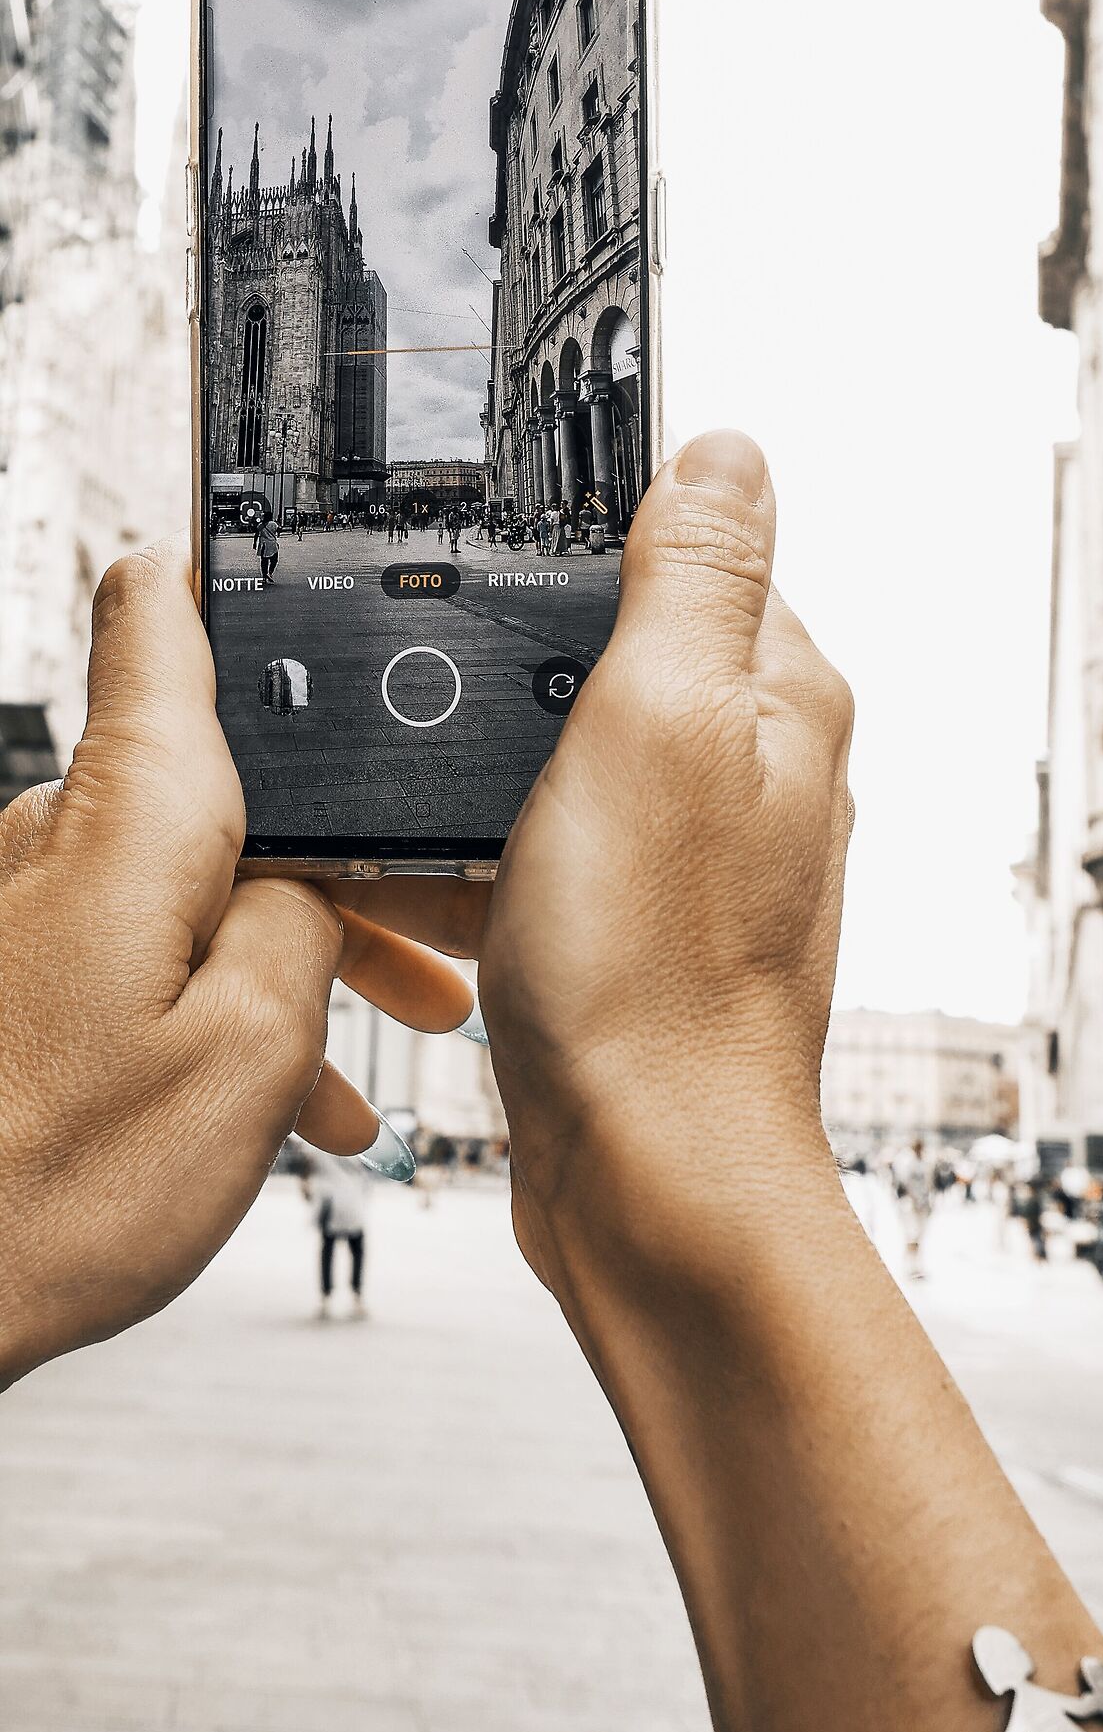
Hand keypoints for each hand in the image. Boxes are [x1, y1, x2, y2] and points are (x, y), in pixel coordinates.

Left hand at [0, 544, 471, 1384]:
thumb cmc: (46, 1187)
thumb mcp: (249, 1050)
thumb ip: (308, 928)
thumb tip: (321, 886)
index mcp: (130, 817)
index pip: (160, 612)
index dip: (231, 563)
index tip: (289, 544)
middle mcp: (62, 837)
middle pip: (224, 784)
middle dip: (337, 862)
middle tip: (431, 953)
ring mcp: (28, 905)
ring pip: (191, 882)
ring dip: (287, 955)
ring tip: (361, 1063)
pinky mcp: (10, 970)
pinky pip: (136, 950)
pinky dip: (213, 1002)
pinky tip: (272, 1101)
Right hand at [327, 430, 854, 1303]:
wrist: (643, 1180)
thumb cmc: (660, 975)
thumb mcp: (663, 720)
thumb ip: (693, 574)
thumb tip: (727, 446)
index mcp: (784, 703)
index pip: (696, 556)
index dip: (588, 541)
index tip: (498, 549)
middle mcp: (751, 777)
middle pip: (609, 660)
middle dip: (514, 670)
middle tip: (437, 687)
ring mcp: (688, 863)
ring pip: (556, 767)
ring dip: (477, 777)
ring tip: (420, 806)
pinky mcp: (625, 937)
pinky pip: (532, 863)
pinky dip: (468, 865)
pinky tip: (415, 888)